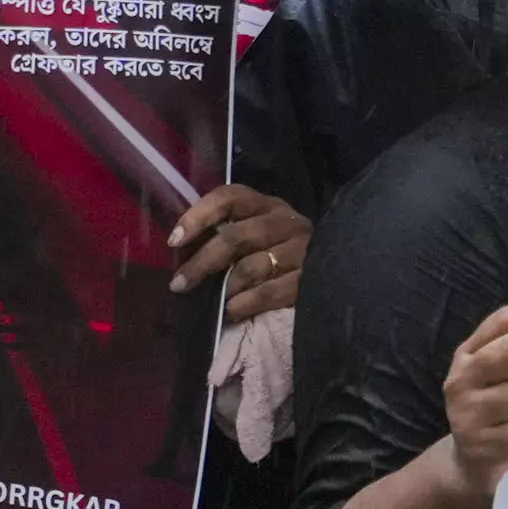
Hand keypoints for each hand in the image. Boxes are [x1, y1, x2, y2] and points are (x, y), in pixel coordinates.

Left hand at [169, 184, 310, 320]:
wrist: (332, 269)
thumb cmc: (271, 253)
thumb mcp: (249, 236)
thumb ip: (219, 236)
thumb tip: (180, 249)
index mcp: (264, 205)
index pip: (228, 198)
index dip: (199, 216)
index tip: (174, 240)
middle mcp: (285, 221)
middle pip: (236, 237)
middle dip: (203, 262)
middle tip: (179, 284)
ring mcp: (302, 248)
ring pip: (253, 266)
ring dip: (227, 286)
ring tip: (215, 301)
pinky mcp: (312, 276)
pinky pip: (273, 290)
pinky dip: (248, 302)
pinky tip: (233, 311)